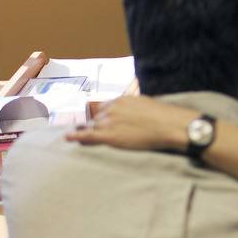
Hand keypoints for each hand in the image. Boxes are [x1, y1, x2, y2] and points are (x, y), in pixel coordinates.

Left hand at [66, 97, 193, 151]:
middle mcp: (112, 108)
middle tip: (95, 133)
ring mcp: (109, 121)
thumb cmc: (164, 116)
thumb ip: (134, 107)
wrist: (169, 125)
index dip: (102, 116)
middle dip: (96, 125)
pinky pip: (88, 135)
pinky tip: (68, 138)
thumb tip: (135, 112)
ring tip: (78, 137)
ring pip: (92, 126)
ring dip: (88, 131)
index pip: (104, 107)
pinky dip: (76, 136)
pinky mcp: (110, 135)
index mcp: (121, 100)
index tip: (100, 120)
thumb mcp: (146, 104)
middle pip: (97, 118)